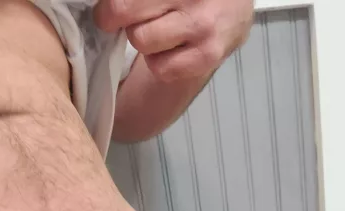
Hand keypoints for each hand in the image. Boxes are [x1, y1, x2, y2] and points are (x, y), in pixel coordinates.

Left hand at [94, 0, 253, 81]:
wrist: (236, 7)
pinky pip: (161, 69)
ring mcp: (201, 26)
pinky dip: (159, 63)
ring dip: (143, 39)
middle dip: (122, 17)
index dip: (109, 7)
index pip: (122, 2)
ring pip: (141, 41)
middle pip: (123, 11)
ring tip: (159, 29)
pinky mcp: (207, 56)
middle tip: (134, 17)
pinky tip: (171, 48)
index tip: (110, 10)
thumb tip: (108, 11)